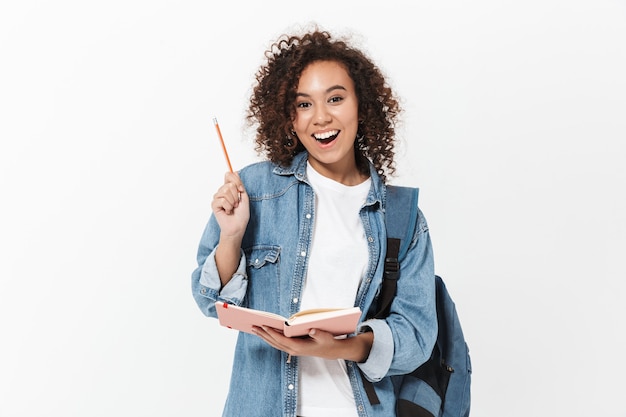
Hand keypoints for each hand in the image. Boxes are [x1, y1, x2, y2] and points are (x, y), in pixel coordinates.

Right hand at [211, 172, 249, 238]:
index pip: (229, 175)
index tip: (241, 190)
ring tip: (232, 208)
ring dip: (232, 202)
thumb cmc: (241, 214)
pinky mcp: (214, 204)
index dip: (236, 180)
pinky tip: (227, 212)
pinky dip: (228, 207)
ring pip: (225, 192)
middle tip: (236, 204)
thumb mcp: (244, 197)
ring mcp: (217, 198)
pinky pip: (222, 200)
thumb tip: (235, 171)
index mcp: (230, 188)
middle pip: (229, 184)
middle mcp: (222, 192)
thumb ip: (239, 185)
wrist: (237, 227)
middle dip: (236, 195)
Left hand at [251, 326, 372, 361]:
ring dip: (265, 337)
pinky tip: (266, 333)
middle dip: (263, 334)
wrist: (332, 350)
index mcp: (298, 347)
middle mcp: (293, 350)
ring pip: (275, 343)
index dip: (271, 333)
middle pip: (274, 342)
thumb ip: (318, 333)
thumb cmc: (328, 342)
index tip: (263, 326)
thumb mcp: (325, 337)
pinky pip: (279, 343)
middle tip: (252, 326)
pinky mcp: (293, 348)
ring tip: (255, 329)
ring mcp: (292, 350)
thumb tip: (311, 330)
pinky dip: (271, 338)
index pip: (281, 340)